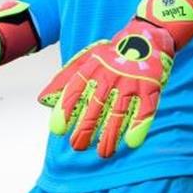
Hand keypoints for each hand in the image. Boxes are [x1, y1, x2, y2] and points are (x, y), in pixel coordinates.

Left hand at [37, 0, 192, 157]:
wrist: (144, 39)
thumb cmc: (110, 56)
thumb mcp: (85, 60)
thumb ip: (63, 79)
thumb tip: (42, 100)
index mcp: (92, 67)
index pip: (75, 90)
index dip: (65, 110)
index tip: (58, 129)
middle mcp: (110, 74)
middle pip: (96, 105)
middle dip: (85, 128)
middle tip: (77, 146)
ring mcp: (131, 81)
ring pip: (119, 111)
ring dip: (110, 134)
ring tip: (102, 152)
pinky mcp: (150, 87)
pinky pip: (144, 110)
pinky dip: (139, 126)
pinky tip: (131, 142)